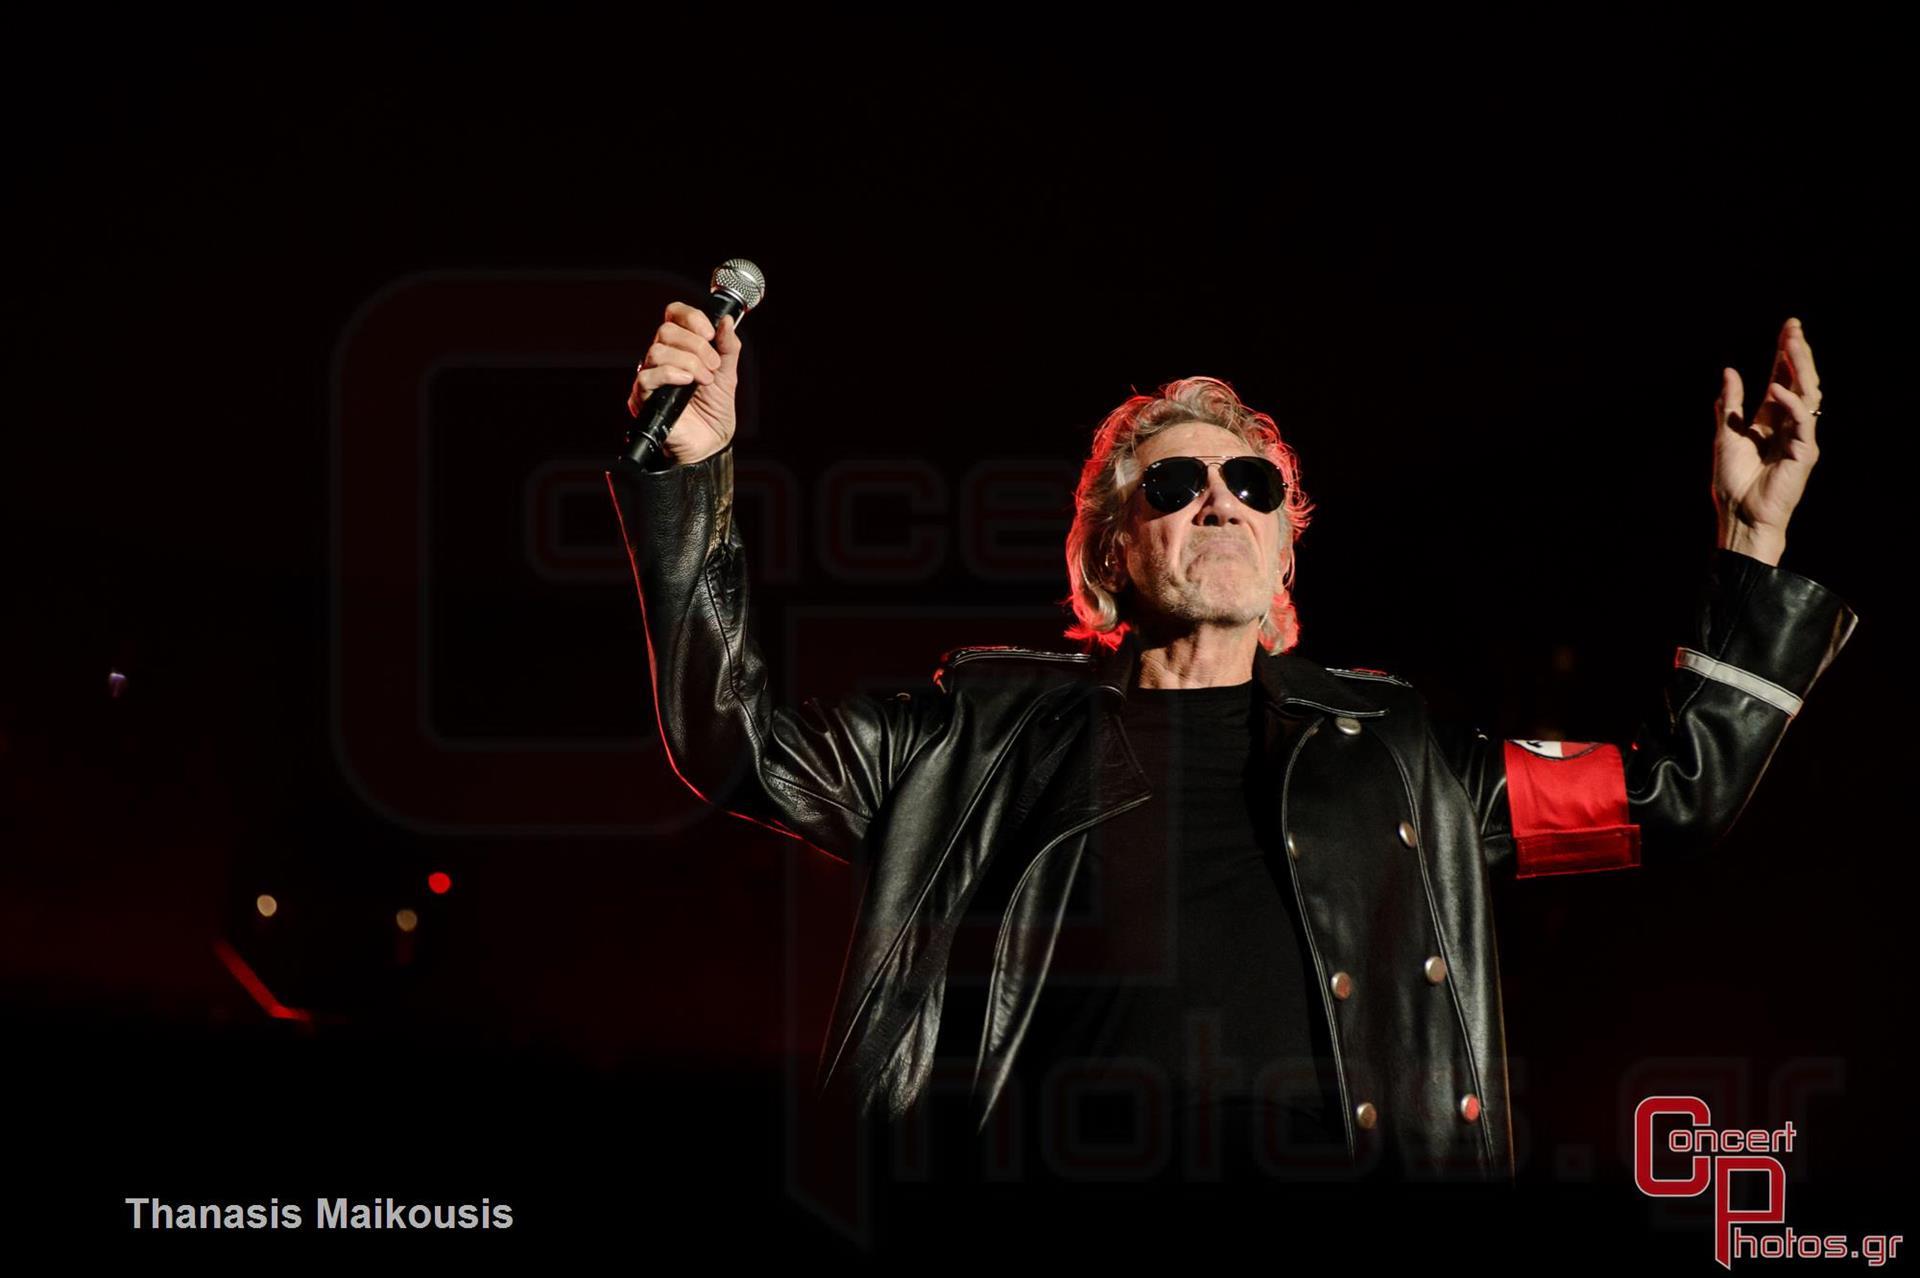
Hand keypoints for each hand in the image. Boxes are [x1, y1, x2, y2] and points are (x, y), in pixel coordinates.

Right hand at [626, 301, 741, 464]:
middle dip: (696, 346)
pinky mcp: (643, 399)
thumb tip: (727, 320)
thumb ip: (728, 346)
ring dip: (689, 363)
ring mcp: (650, 377)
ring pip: (658, 351)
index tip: (711, 333)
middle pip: (666, 331)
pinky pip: (647, 377)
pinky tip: (687, 383)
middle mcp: (661, 358)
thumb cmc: (714, 410)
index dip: (691, 317)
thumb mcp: (728, 373)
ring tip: (705, 381)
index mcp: (680, 347)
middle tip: (713, 366)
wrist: (711, 443)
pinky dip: (671, 375)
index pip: (674, 315)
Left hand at [1712, 317, 1821, 565]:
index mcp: (1770, 419)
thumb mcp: (1725, 435)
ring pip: (1808, 395)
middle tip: (1793, 329)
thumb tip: (1729, 371)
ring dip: (1799, 370)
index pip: (1782, 379)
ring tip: (1791, 345)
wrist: (1739, 515)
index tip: (1787, 329)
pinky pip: (1802, 422)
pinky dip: (1791, 404)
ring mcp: (1799, 437)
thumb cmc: (1732, 482)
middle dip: (1797, 354)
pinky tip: (1776, 388)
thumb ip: (1729, 404)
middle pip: (1798, 381)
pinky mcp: (1803, 452)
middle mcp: (1788, 424)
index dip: (1784, 355)